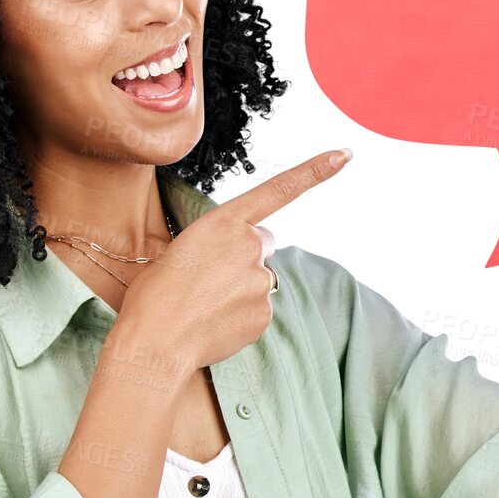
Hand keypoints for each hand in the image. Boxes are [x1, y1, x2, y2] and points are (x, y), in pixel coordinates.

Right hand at [122, 149, 352, 369]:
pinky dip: (241, 314)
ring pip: (260, 278)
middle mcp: (250, 246)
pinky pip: (258, 308)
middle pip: (262, 243)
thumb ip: (217, 245)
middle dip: (244, 255)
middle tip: (210, 276)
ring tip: (205, 304)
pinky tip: (214, 322)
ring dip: (240, 287)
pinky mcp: (265, 313)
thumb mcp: (180, 250)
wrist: (154, 342)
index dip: (315, 170)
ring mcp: (261, 281)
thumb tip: (232, 264)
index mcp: (224, 221)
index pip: (279, 189)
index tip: (344, 156)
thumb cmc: (154, 295)